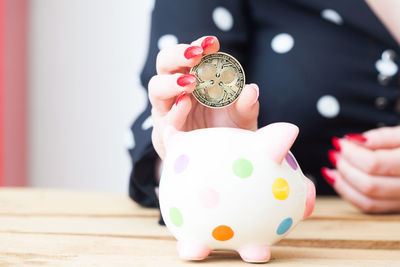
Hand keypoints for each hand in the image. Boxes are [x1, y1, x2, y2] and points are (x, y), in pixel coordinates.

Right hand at [149, 36, 259, 158]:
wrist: (220, 164)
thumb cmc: (229, 133)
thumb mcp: (243, 119)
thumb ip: (246, 106)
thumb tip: (252, 90)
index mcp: (196, 79)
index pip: (191, 56)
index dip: (199, 46)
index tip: (212, 43)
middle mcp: (177, 90)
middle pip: (165, 63)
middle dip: (177, 55)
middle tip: (195, 56)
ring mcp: (167, 110)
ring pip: (156, 88)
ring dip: (171, 82)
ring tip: (189, 83)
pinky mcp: (164, 133)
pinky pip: (163, 121)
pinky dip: (173, 113)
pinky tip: (185, 105)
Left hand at [322, 126, 399, 212]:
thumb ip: (381, 137)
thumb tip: (354, 140)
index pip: (374, 164)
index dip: (351, 153)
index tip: (340, 142)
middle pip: (369, 185)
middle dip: (345, 168)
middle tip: (336, 153)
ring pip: (367, 200)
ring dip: (343, 183)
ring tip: (334, 166)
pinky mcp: (395, 207)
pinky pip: (369, 207)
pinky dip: (348, 192)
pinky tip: (337, 178)